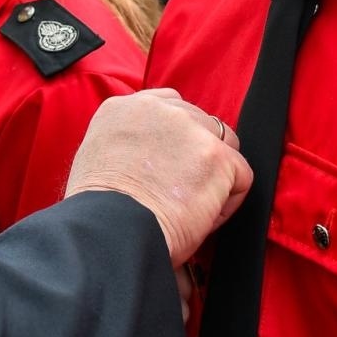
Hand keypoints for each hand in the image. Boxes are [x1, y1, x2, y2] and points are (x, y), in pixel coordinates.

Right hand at [65, 89, 251, 265]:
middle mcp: (158, 108)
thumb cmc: (98, 211)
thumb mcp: (95, 157)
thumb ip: (125, 142)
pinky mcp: (216, 155)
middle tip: (180, 192)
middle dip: (197, 155)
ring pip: (224, 145)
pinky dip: (228, 202)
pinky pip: (241, 176)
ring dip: (215, 174)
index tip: (171, 165)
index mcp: (123, 107)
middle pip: (200, 122)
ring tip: (189, 206)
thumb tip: (147, 157)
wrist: (110, 230)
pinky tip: (201, 218)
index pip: (168, 106)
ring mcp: (190, 128)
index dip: (177, 138)